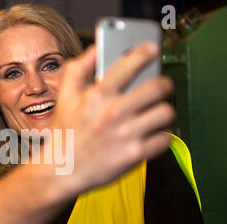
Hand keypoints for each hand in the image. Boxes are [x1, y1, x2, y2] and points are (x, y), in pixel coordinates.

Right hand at [50, 42, 174, 192]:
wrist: (60, 170)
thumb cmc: (64, 134)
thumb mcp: (64, 96)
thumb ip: (78, 68)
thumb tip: (96, 49)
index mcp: (97, 95)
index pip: (129, 65)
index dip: (145, 53)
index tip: (152, 50)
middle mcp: (114, 112)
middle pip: (158, 87)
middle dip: (163, 84)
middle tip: (160, 87)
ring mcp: (126, 134)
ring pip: (165, 113)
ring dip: (163, 111)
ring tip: (154, 113)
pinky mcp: (135, 154)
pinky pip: (165, 139)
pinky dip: (162, 136)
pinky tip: (152, 134)